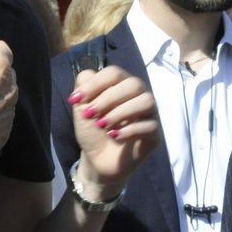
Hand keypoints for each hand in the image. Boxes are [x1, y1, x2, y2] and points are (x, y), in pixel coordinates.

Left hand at [70, 66, 160, 193]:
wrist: (96, 159)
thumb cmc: (92, 129)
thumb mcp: (81, 107)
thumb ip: (83, 86)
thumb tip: (88, 75)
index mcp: (121, 85)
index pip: (114, 73)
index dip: (95, 83)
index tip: (76, 99)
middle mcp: (139, 95)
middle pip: (134, 84)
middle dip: (108, 98)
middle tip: (91, 114)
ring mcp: (149, 114)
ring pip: (147, 101)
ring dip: (121, 112)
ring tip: (103, 125)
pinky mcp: (154, 134)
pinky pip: (150, 126)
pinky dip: (129, 130)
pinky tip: (114, 136)